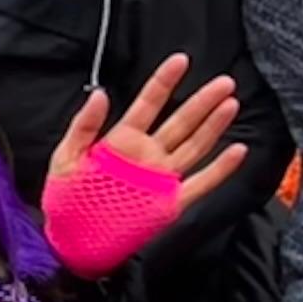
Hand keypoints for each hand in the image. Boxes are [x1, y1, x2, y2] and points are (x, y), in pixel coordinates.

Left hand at [47, 53, 252, 218]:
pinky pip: (201, 183)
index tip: (180, 60)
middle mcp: (147, 155)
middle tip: (224, 81)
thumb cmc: (65, 199)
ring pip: (194, 146)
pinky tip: (237, 150)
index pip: (149, 104)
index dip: (164, 82)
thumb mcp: (66, 158)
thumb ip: (84, 127)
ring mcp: (161, 178)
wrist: (71, 240)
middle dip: (202, 101)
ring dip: (213, 126)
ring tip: (231, 103)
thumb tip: (101, 93)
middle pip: (180, 122)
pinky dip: (221, 169)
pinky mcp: (171, 202)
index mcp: (123, 140)